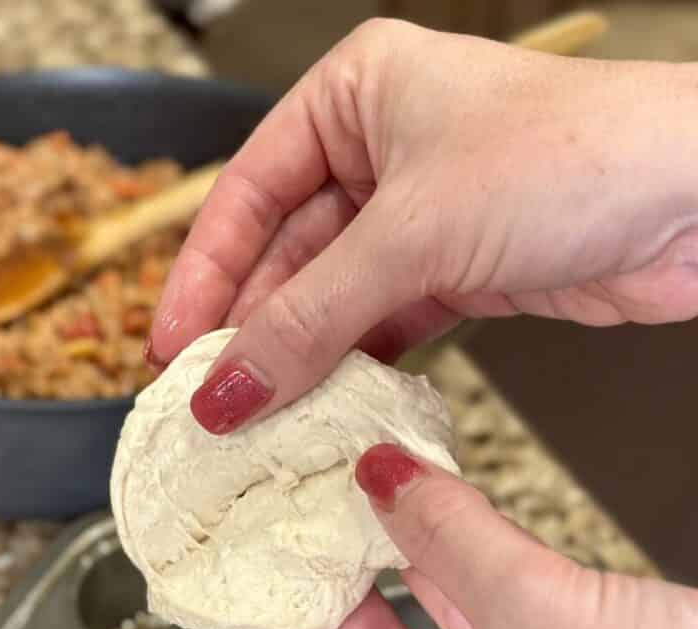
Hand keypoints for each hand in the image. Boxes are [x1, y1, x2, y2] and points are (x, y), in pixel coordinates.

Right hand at [148, 19, 697, 432]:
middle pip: (283, 253)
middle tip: (208, 399)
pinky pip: (376, 327)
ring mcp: (417, 217)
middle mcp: (380, 151)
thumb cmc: (574, 159)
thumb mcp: (412, 234)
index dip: (202, 276)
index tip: (169, 347)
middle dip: (247, 329)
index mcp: (355, 96)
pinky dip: (349, 368)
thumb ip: (308, 318)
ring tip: (255, 417)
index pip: (247, 193)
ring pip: (328, 298)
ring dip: (296, 358)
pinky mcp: (453, 273)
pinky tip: (320, 406)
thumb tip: (225, 388)